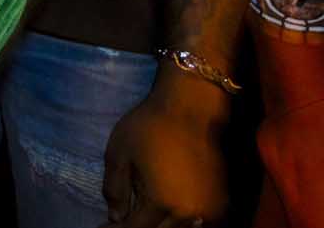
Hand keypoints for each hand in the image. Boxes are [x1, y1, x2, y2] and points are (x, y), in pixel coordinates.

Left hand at [100, 84, 228, 227]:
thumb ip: (114, 190)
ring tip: (141, 216)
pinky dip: (181, 223)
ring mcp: (208, 210)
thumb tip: (115, 217)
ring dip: (159, 226)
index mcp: (161, 203)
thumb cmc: (149, 127)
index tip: (104, 226)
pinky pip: (199, 223)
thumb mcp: (118, 155)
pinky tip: (166, 215)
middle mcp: (188, 213)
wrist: (191, 108)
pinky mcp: (220, 202)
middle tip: (121, 221)